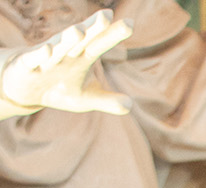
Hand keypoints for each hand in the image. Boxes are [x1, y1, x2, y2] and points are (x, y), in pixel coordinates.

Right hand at [0, 11, 131, 116]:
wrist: (27, 89)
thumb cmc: (60, 89)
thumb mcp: (86, 98)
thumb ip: (107, 101)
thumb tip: (130, 106)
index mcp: (83, 57)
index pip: (100, 44)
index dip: (113, 34)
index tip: (130, 23)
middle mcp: (66, 52)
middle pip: (82, 39)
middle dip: (93, 27)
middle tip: (106, 15)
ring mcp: (47, 57)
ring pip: (59, 45)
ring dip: (68, 38)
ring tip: (80, 30)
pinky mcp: (27, 64)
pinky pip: (34, 58)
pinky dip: (40, 54)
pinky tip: (47, 49)